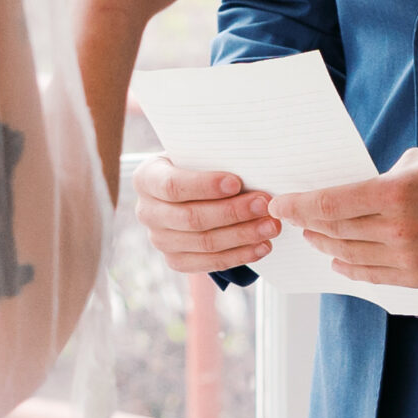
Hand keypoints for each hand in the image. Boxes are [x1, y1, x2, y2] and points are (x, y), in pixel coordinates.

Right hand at [130, 155, 279, 273]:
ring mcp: (160, 240)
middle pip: (192, 218)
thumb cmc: (197, 165)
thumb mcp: (197, 154)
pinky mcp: (176, 260)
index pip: (173, 186)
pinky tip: (262, 246)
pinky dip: (240, 255)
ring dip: (243, 235)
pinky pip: (210, 263)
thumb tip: (252, 168)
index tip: (236, 182)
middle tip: (265, 204)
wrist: (188, 189)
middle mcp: (147, 212)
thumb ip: (213, 159)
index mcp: (147, 179)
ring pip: (204, 243)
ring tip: (270, 226)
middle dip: (233, 212)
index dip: (205, 186)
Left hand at [269, 148, 417, 289]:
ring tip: (312, 235)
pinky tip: (339, 258)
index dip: (298, 205)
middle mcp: (400, 230)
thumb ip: (379, 179)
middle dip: (307, 223)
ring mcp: (411, 259)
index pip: (330, 204)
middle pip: (335, 231)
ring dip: (326, 245)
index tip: (280, 202)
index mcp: (397, 193)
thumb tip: (346, 193)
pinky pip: (374, 277)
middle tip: (290, 216)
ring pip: (351, 256)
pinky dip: (351, 267)